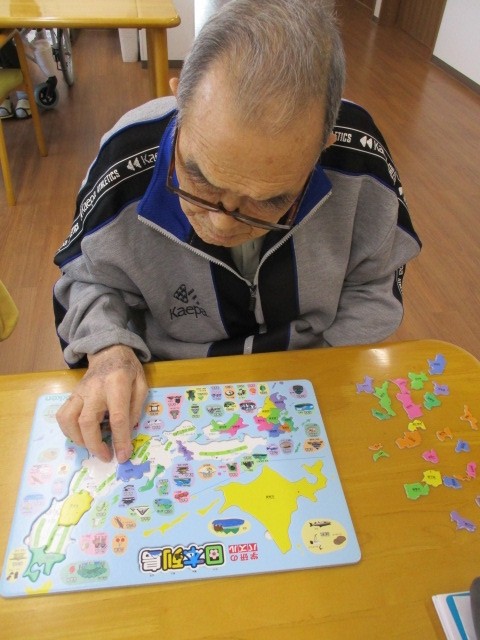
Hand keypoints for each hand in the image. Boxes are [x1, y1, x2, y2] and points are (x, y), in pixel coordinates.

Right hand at [56, 345, 147, 462]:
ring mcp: (79, 391)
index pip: (117, 417)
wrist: (108, 351)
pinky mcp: (72, 395)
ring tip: (92, 447)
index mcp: (117, 384)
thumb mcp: (142, 384)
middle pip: (87, 422)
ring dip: (78, 440)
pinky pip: (62, 416)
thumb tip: (127, 432)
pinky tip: (80, 436)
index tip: (123, 456)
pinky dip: (68, 431)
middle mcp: (95, 389)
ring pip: (69, 420)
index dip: (120, 439)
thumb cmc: (128, 369)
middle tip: (106, 457)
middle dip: (95, 445)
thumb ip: (136, 408)